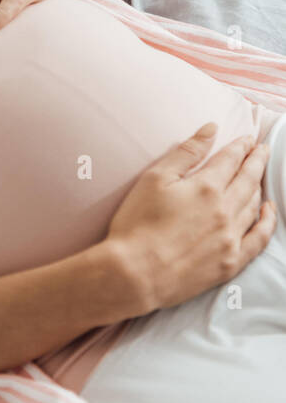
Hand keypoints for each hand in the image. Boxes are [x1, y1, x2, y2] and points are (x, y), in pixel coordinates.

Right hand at [101, 123, 275, 317]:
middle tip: (262, 149)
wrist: (134, 273)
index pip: (230, 159)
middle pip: (248, 179)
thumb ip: (185, 152)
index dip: (240, 146)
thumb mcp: (153, 179)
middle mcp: (225, 209)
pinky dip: (268, 221)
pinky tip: (268, 211)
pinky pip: (260, 237)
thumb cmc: (136, 224)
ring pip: (254, 204)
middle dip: (256, 160)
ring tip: (258, 176)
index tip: (247, 138)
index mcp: (206, 186)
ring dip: (259, 186)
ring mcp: (231, 236)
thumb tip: (210, 130)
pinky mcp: (231, 261)